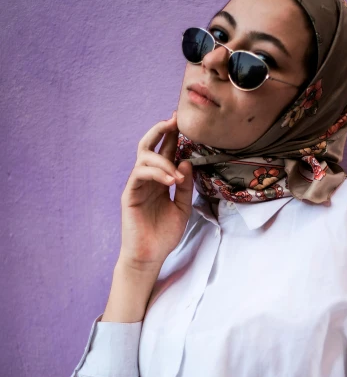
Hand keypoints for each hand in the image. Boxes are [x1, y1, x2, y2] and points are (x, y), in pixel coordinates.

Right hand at [119, 110, 193, 270]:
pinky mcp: (130, 194)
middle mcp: (147, 179)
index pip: (165, 152)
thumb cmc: (164, 234)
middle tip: (174, 121)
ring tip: (177, 176)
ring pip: (145, 158)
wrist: (150, 256)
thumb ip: (186, 185)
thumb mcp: (183, 207)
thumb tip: (187, 161)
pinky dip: (156, 173)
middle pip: (149, 146)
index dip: (173, 136)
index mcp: (160, 180)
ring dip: (164, 161)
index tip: (184, 121)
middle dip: (161, 131)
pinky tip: (170, 181)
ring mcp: (137, 185)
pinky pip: (140, 174)